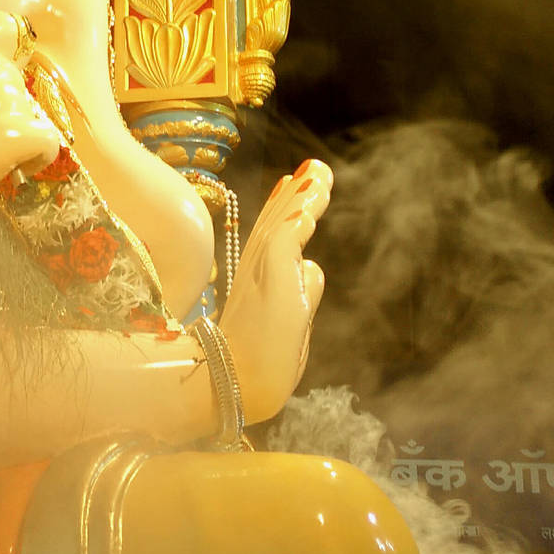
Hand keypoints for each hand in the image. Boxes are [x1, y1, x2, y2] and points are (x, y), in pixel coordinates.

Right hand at [0, 11, 60, 222]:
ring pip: (30, 113)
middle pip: (17, 79)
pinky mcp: (18, 136)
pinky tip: (16, 167)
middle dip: (2, 104)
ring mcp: (5, 100)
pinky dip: (37, 156)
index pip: (5, 27)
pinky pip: (47, 143)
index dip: (6, 51)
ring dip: (13, 133)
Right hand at [218, 159, 331, 422]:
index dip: (285, 210)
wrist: (236, 386)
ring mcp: (263, 273)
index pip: (275, 239)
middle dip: (295, 194)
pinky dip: (296, 217)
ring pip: (283, 224)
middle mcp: (257, 272)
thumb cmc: (259, 366)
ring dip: (302, 198)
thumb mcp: (292, 326)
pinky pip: (286, 239)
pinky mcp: (272, 277)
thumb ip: (303, 295)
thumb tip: (315, 267)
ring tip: (318, 172)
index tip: (294, 185)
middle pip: (277, 223)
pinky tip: (310, 200)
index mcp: (259, 283)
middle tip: (311, 167)